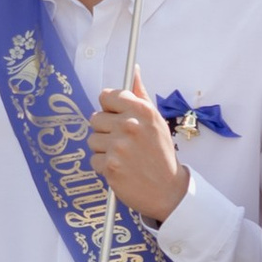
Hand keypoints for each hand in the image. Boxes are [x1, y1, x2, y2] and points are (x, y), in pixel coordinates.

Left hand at [88, 83, 186, 225]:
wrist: (168, 190)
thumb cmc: (161, 154)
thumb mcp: (156, 120)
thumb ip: (140, 95)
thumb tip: (133, 71)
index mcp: (142, 110)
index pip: (107, 96)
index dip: (110, 108)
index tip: (117, 117)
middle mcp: (130, 125)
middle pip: (96, 118)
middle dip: (106, 130)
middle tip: (124, 142)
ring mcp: (119, 146)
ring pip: (93, 139)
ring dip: (104, 149)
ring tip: (123, 156)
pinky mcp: (110, 165)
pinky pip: (94, 159)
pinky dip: (104, 166)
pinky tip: (120, 169)